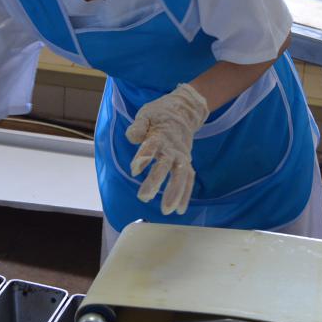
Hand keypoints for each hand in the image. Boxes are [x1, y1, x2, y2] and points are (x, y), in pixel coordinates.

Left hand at [124, 83, 208, 215]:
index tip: (134, 170)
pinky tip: (179, 210)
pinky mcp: (186, 162)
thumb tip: (132, 138)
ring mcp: (181, 156)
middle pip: (166, 165)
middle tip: (144, 197)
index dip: (143, 158)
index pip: (151, 147)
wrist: (184, 110)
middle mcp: (172, 148)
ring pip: (180, 175)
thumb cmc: (160, 115)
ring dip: (175, 192)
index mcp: (159, 135)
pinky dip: (185, 194)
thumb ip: (138, 127)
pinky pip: (188, 179)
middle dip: (156, 181)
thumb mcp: (146, 114)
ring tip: (167, 210)